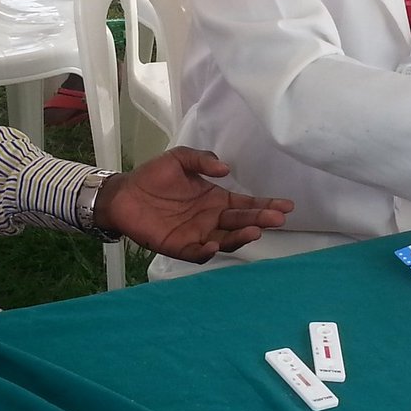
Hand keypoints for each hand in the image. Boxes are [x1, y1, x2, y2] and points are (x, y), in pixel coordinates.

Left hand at [95, 147, 291, 260]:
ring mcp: (197, 234)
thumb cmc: (153, 176)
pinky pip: (196, 252)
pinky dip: (206, 250)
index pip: (246, 204)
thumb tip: (226, 169)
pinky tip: (215, 244)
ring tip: (254, 230)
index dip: (266, 205)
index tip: (286, 205)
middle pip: (240, 221)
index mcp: (216, 199)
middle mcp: (211, 219)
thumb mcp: (180, 158)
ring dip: (239, 236)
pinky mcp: (179, 246)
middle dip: (260, 220)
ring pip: (225, 239)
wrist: (124, 194)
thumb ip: (202, 160)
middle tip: (277, 219)